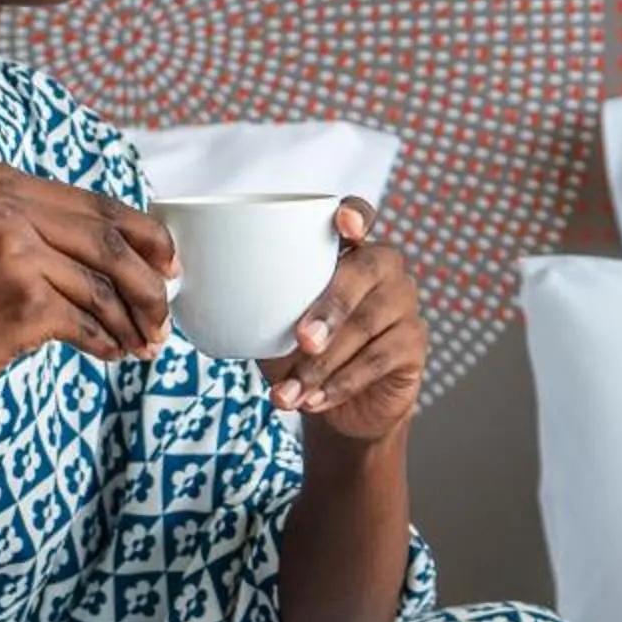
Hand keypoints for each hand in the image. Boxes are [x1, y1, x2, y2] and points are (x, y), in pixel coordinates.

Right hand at [0, 164, 174, 412]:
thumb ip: (44, 230)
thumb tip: (139, 253)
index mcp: (0, 180)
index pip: (96, 205)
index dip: (146, 237)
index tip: (171, 266)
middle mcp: (5, 206)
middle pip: (109, 244)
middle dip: (149, 286)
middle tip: (165, 318)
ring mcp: (12, 252)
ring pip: (103, 288)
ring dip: (130, 323)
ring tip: (141, 345)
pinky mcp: (21, 301)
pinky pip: (86, 323)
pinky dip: (104, 343)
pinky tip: (109, 353)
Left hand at [258, 201, 424, 444]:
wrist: (338, 407)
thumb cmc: (299, 352)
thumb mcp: (271, 326)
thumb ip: (254, 302)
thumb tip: (206, 286)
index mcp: (347, 248)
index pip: (360, 214)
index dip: (356, 213)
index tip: (344, 223)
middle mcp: (383, 267)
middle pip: (364, 271)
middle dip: (331, 307)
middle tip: (302, 340)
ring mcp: (404, 303)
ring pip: (367, 324)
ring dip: (323, 363)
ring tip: (289, 392)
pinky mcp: (415, 343)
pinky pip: (378, 359)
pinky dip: (341, 383)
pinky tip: (313, 399)